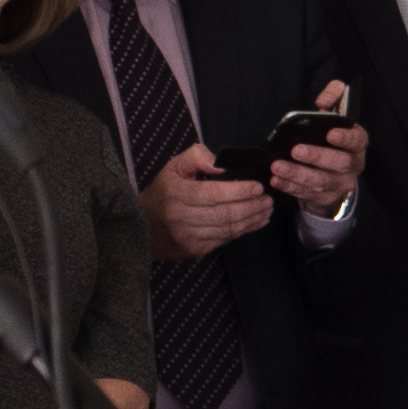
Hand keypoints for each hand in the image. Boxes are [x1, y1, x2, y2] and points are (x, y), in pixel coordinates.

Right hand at [138, 143, 271, 259]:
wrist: (140, 226)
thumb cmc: (162, 192)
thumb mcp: (174, 167)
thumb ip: (198, 158)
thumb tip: (222, 164)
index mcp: (175, 194)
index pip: (212, 193)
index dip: (239, 191)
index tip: (257, 187)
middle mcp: (180, 217)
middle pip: (224, 214)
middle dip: (251, 207)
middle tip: (267, 199)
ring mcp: (187, 236)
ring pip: (227, 229)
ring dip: (251, 220)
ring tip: (265, 210)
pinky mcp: (194, 250)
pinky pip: (224, 240)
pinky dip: (243, 231)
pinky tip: (254, 222)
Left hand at [269, 78, 366, 211]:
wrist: (332, 171)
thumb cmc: (329, 138)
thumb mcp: (334, 114)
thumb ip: (334, 98)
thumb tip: (324, 100)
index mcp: (356, 144)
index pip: (357, 140)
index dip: (346, 138)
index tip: (331, 134)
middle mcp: (352, 165)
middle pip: (340, 163)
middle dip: (317, 156)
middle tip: (296, 150)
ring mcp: (339, 183)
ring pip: (321, 181)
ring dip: (297, 174)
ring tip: (277, 166)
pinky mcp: (324, 197)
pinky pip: (307, 194)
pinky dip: (290, 187)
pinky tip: (276, 180)